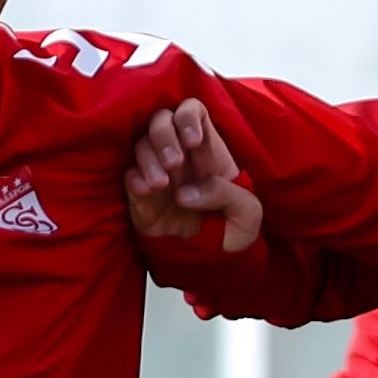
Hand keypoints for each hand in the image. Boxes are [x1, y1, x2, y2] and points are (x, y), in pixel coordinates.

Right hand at [123, 99, 260, 257]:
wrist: (215, 266)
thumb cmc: (236, 234)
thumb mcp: (248, 213)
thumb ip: (225, 193)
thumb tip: (186, 192)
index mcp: (209, 151)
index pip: (192, 112)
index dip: (188, 117)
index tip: (193, 141)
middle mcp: (181, 156)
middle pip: (161, 119)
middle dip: (164, 134)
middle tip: (175, 162)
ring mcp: (158, 174)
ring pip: (141, 144)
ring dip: (148, 157)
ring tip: (161, 184)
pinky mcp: (141, 198)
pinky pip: (129, 176)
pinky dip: (134, 178)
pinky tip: (146, 190)